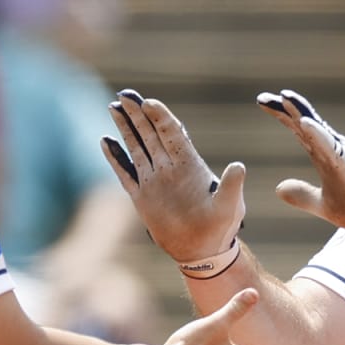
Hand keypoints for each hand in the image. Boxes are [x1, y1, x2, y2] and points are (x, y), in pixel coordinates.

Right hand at [101, 89, 246, 261]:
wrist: (203, 250)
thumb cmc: (221, 228)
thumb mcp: (230, 206)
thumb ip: (232, 186)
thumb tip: (239, 166)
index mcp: (189, 165)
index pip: (172, 133)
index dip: (161, 116)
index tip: (149, 102)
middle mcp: (169, 167)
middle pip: (150, 133)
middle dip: (138, 114)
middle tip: (126, 94)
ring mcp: (153, 180)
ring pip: (136, 147)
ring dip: (125, 127)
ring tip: (114, 107)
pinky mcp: (142, 196)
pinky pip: (125, 172)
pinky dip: (115, 157)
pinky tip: (105, 141)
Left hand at [256, 89, 344, 235]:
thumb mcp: (319, 203)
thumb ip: (301, 194)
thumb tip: (279, 188)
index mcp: (324, 154)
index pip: (299, 128)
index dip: (281, 114)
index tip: (262, 101)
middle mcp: (333, 148)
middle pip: (305, 122)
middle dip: (284, 108)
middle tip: (262, 97)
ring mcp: (341, 154)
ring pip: (317, 128)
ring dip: (300, 112)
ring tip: (283, 97)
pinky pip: (330, 146)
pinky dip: (317, 133)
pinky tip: (303, 122)